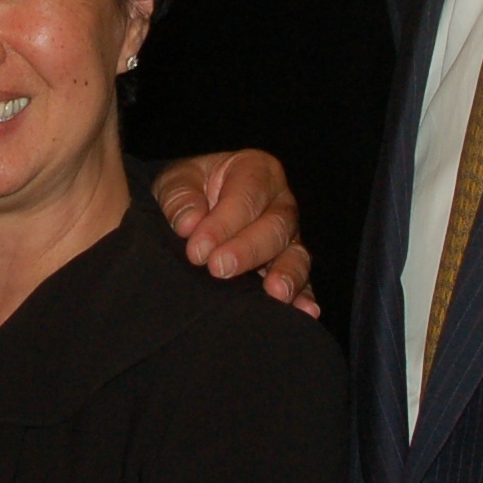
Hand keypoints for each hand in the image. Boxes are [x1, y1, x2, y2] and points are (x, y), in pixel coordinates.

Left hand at [151, 150, 318, 314]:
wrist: (196, 208)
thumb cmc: (190, 189)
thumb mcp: (177, 181)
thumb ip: (180, 196)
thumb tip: (189, 223)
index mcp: (256, 171)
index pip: (247, 195)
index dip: (223, 223)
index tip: (197, 249)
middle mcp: (280, 202)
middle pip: (275, 226)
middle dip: (247, 249)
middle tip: (218, 268)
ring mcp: (289, 236)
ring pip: (296, 254)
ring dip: (286, 274)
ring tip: (274, 293)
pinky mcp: (289, 266)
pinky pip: (303, 281)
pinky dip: (304, 296)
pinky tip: (305, 311)